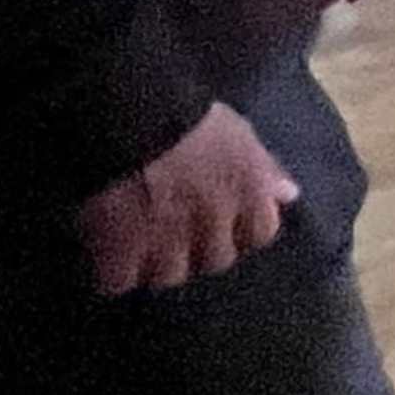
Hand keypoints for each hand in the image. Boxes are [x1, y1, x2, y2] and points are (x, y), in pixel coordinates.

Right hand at [77, 103, 300, 295]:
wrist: (123, 114)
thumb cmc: (182, 112)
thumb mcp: (234, 130)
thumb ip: (264, 166)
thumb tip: (289, 195)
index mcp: (248, 188)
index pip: (261, 233)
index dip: (239, 229)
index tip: (218, 220)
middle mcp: (215, 221)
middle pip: (216, 260)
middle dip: (197, 248)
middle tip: (171, 228)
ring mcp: (168, 242)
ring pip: (169, 275)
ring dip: (154, 263)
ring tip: (136, 240)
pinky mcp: (121, 253)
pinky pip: (119, 282)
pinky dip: (112, 272)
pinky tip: (105, 253)